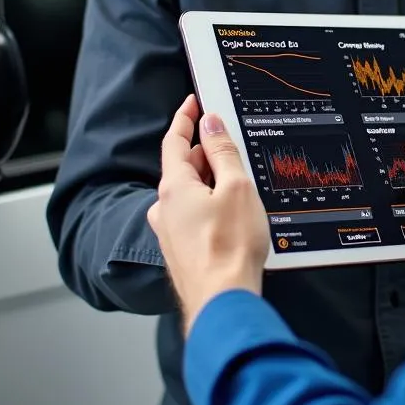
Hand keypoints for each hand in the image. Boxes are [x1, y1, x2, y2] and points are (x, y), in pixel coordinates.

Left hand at [147, 95, 267, 334]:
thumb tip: (211, 123)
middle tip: (231, 144)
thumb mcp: (236, 187)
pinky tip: (233, 214)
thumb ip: (222, 152)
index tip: (194, 102)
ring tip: (240, 183)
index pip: (174, 141)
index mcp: (173, 188)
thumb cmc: (230, 247)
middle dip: (205, 152)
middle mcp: (164, 209)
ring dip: (210, 182)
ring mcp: (170, 233)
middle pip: (183, 167)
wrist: (223, 302)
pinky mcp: (182, 251)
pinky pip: (193, 215)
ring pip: (189, 194)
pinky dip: (210, 205)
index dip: (185, 118)